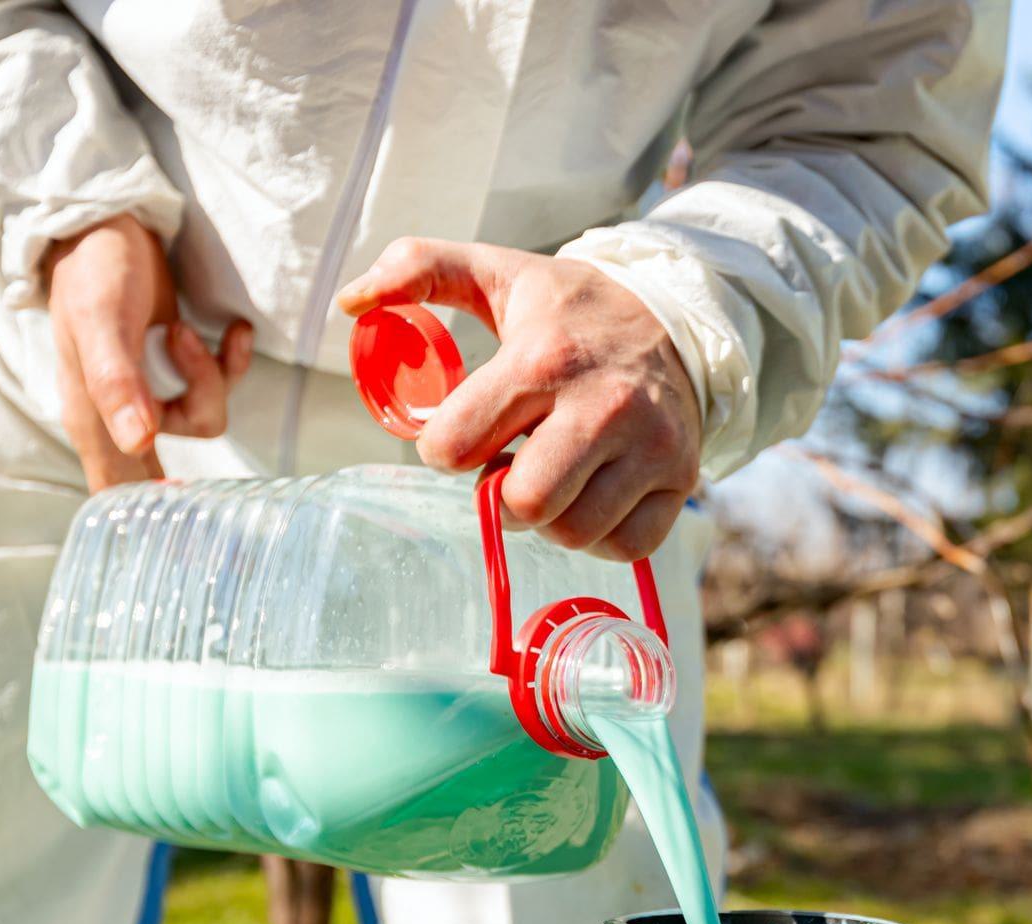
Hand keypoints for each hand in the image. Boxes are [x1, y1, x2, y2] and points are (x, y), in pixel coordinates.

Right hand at [44, 215, 253, 489]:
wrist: (104, 223)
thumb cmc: (93, 270)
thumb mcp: (102, 321)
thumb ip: (117, 382)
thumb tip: (138, 443)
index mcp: (91, 413)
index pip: (116, 489)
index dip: (148, 515)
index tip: (189, 522)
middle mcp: (119, 412)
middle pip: (170, 464)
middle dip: (199, 431)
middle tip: (200, 399)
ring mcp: (148, 392)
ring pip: (205, 417)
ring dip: (211, 375)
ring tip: (182, 330)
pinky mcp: (175, 368)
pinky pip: (218, 385)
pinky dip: (230, 361)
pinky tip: (229, 331)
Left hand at [337, 238, 701, 559]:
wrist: (677, 319)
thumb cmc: (572, 309)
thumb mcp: (496, 273)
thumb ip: (417, 269)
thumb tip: (349, 302)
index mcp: (543, 359)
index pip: (457, 445)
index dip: (446, 449)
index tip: (466, 434)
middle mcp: (603, 406)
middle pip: (525, 504)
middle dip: (501, 496)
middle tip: (510, 468)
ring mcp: (650, 447)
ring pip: (575, 533)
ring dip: (552, 519)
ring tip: (555, 477)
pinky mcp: (681, 478)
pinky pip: (627, 546)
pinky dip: (602, 535)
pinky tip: (594, 496)